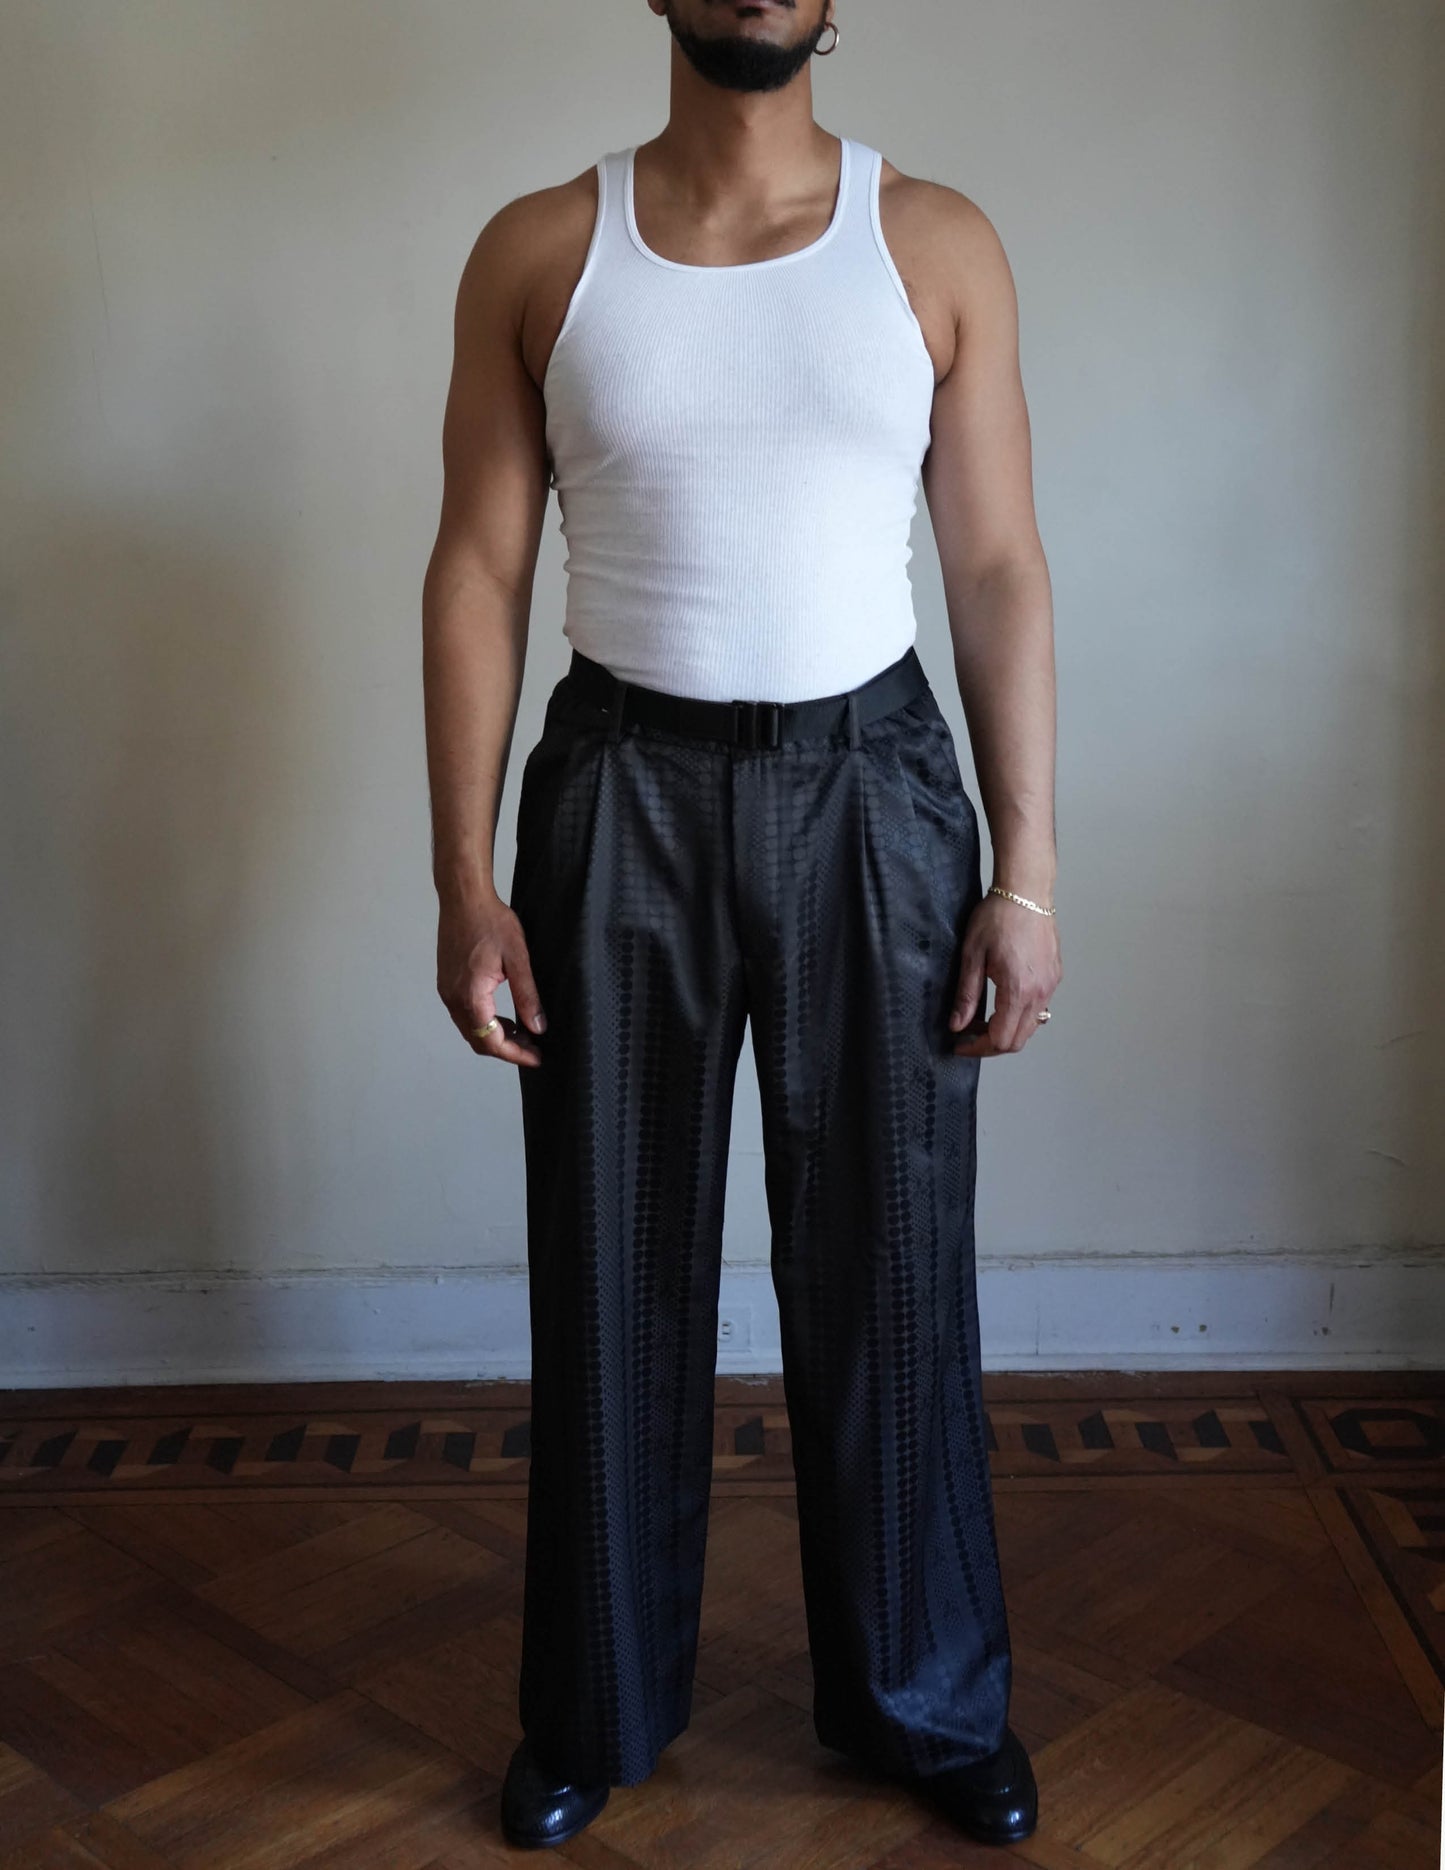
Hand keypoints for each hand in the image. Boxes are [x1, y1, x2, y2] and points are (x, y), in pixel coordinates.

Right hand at [436, 890, 546, 1067]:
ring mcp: (447, 991)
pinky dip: (485, 1022)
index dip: (515, 1054)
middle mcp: (453, 999)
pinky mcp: (447, 983)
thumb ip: (527, 996)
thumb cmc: (490, 922)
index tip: (537, 1058)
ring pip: (470, 1029)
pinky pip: (465, 1014)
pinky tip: (505, 1016)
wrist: (464, 898)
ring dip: (495, 1036)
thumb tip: (538, 1027)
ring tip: (524, 1033)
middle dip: (507, 1049)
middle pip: (478, 1040)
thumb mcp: (518, 959)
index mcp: (471, 996)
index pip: (491, 1041)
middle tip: (534, 1049)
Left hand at [948, 891, 1061, 1056]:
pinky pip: (1040, 1009)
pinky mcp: (1054, 976)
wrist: (1026, 891)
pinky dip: (1021, 1015)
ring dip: (1008, 1030)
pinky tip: (1003, 1001)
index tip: (961, 1044)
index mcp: (1018, 990)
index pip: (1001, 1039)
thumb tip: (958, 1025)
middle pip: (1018, 1040)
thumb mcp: (972, 955)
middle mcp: (1040, 993)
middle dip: (992, 1044)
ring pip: (1031, 1027)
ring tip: (984, 1019)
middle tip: (969, 1034)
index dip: (978, 1048)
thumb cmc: (998, 916)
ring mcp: (1050, 985)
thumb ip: (966, 995)